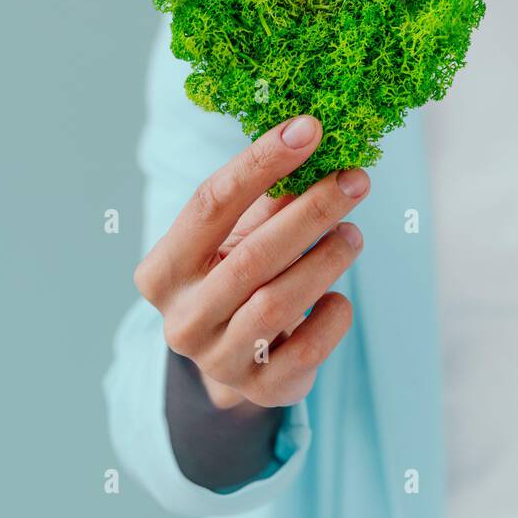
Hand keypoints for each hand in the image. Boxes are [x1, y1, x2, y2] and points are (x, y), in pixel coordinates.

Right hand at [134, 115, 367, 410]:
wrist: (236, 361)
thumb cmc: (238, 278)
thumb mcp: (240, 236)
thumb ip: (271, 198)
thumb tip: (315, 140)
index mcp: (163, 270)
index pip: (211, 202)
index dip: (262, 161)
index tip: (309, 128)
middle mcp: (182, 318)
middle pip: (252, 255)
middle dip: (311, 212)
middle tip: (354, 179)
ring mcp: (217, 359)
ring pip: (279, 303)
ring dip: (325, 261)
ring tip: (354, 234)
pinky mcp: (261, 389)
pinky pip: (306, 349)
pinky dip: (331, 317)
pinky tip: (339, 296)